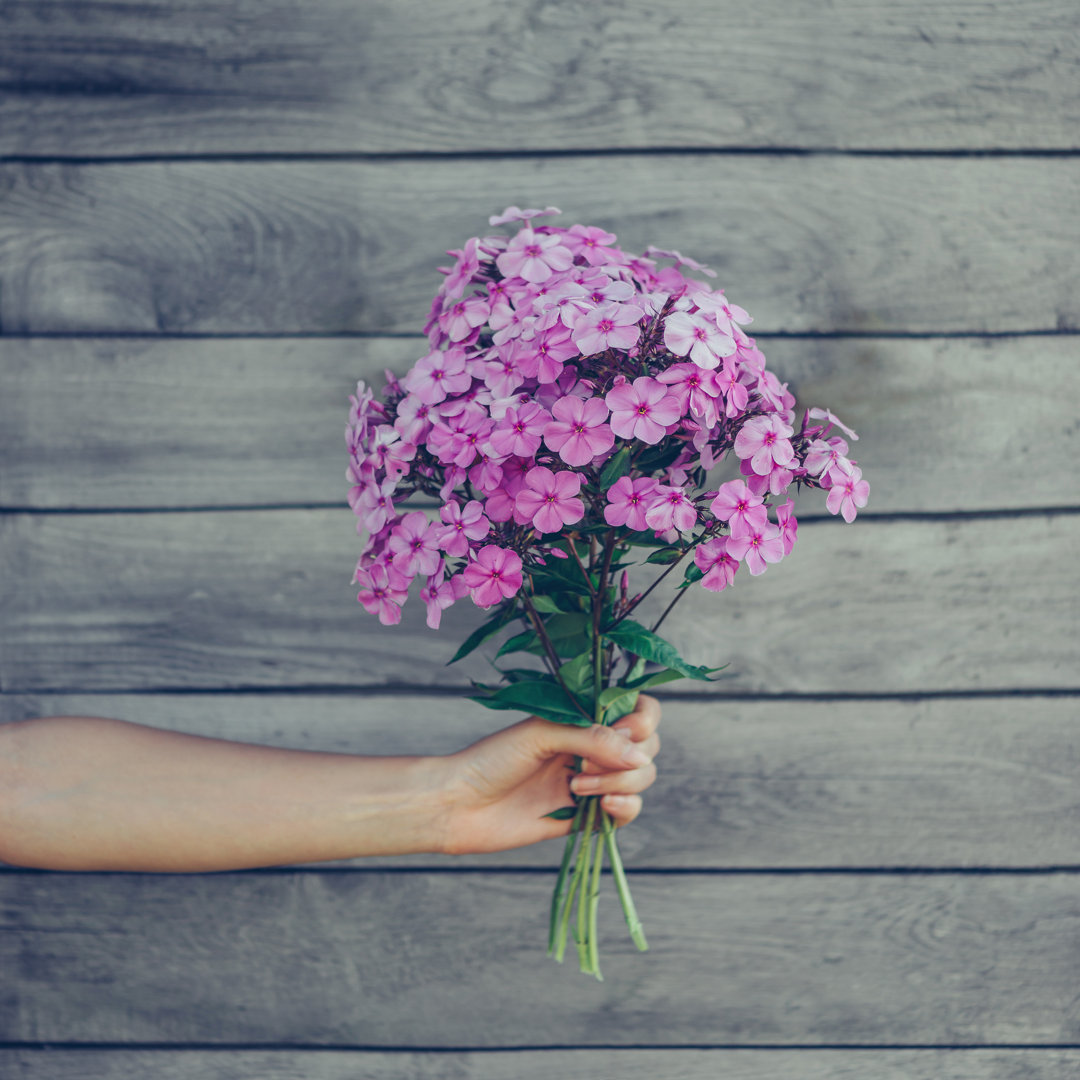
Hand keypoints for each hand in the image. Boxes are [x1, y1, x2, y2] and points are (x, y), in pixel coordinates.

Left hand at [439, 694, 660, 854]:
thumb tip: (639, 756)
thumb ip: (591, 738)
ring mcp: (594, 781)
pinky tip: (604, 806)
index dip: (642, 720)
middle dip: (627, 756)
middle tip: (584, 765)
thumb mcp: (541, 734)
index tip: (621, 730)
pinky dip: (626, 808)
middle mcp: (593, 747)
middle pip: (648, 745)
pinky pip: (628, 811)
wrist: (460, 806)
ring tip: (577, 787)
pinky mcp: (589, 816)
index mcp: (583, 718)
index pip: (639, 709)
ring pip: (642, 778)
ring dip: (620, 782)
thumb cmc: (491, 759)